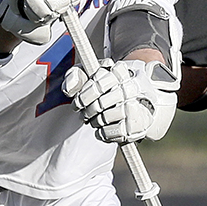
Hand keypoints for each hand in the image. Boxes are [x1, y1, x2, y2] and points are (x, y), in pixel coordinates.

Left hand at [63, 58, 177, 142]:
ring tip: (94, 120)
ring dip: (94, 122)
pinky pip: (113, 133)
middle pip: (100, 104)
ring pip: (105, 118)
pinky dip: (102, 134)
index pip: (98, 86)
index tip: (77, 104)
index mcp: (119, 71)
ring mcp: (135, 107)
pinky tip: (101, 129)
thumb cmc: (104, 88)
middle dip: (87, 112)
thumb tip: (70, 89)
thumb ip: (75, 76)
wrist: (133, 102)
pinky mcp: (136, 126)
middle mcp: (130, 88)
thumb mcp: (89, 75)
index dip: (83, 98)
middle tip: (84, 114)